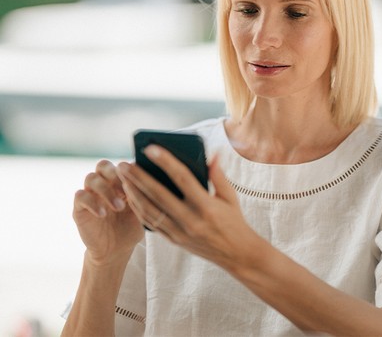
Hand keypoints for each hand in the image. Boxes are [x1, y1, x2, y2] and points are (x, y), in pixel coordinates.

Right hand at [72, 160, 143, 264]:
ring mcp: (90, 195)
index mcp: (120, 181)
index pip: (121, 165)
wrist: (116, 251)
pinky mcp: (79, 208)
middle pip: (103, 165)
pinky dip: (92, 203)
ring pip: (91, 178)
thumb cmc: (131, 228)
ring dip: (106, 190)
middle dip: (115, 174)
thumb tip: (154, 179)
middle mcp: (104, 184)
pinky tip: (103, 214)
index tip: (140, 181)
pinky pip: (80, 196)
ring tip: (119, 207)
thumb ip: (143, 195)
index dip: (129, 170)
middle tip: (126, 190)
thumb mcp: (142, 211)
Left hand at [117, 145, 258, 269]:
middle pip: (158, 194)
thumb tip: (213, 153)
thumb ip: (218, 175)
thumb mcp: (230, 197)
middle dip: (138, 178)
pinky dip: (138, 209)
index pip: (183, 178)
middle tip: (124, 164)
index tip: (150, 148)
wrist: (236, 254)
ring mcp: (179, 233)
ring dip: (133, 193)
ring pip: (149, 211)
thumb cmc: (234, 221)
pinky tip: (130, 196)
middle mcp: (190, 220)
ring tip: (122, 178)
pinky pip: (150, 224)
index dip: (166, 162)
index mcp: (207, 206)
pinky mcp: (173, 240)